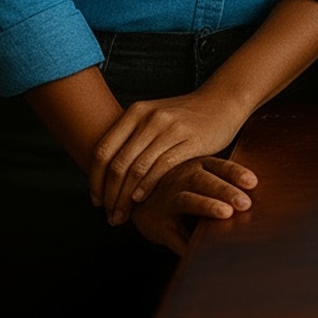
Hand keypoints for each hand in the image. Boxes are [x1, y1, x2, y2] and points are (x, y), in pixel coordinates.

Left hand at [91, 89, 245, 224]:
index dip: (95, 180)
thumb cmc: (185, 116)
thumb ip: (132, 138)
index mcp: (135, 113)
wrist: (221, 101)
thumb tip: (105, 173)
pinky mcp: (190, 139)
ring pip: (136, 169)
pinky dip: (147, 186)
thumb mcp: (154, 117)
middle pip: (117, 164)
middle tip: (109, 215)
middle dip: (110, 195)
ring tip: (123, 214)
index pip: (102, 151)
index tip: (95, 200)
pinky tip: (141, 199)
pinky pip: (161, 167)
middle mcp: (149, 118)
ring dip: (126, 197)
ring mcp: (169, 128)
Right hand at [129, 156, 257, 255]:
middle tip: (245, 203)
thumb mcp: (197, 174)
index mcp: (197, 166)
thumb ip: (223, 179)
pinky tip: (202, 249)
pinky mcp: (158, 223)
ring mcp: (168, 200)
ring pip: (188, 200)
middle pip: (204, 181)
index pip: (220, 166)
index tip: (253, 182)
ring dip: (207, 206)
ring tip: (225, 214)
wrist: (135, 197)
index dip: (236, 173)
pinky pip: (174, 234)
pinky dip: (187, 242)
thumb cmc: (179, 185)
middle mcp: (182, 179)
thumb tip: (262, 194)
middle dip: (225, 191)